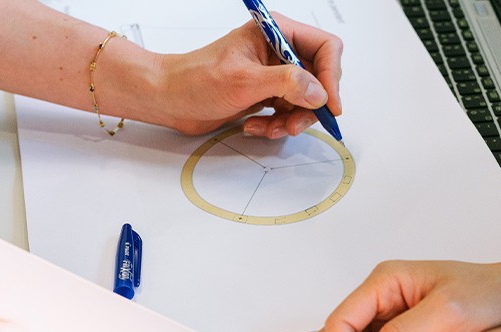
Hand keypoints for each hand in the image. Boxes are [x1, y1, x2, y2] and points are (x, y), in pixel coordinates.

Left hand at [153, 13, 342, 137]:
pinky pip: (288, 113)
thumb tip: (318, 92)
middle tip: (295, 124)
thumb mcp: (244, 81)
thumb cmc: (195, 79)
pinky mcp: (266, 94)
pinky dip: (277, 125)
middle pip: (318, 78)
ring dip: (291, 120)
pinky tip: (256, 126)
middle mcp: (279, 52)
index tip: (329, 104)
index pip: (324, 48)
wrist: (168, 99)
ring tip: (270, 128)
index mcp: (276, 33)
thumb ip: (286, 83)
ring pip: (305, 101)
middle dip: (309, 106)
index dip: (331, 77)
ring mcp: (273, 75)